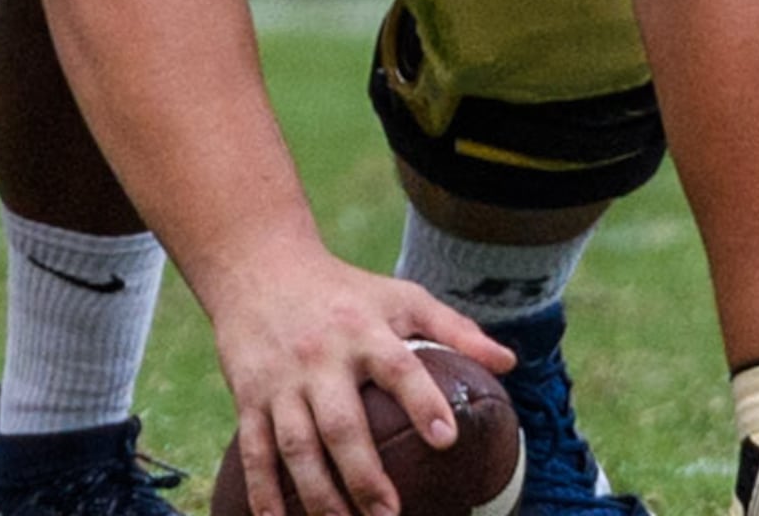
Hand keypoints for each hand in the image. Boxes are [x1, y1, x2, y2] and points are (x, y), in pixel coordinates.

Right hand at [203, 254, 507, 515]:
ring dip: (320, 495)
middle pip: (341, 424)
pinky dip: (263, 492)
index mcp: (363, 330)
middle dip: (364, 476)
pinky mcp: (249, 397)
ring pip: (297, 446)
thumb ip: (454, 329)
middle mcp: (320, 357)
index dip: (422, 401)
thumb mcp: (400, 297)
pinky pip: (255, 451)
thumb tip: (509, 363)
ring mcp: (281, 380)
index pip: (397, 367)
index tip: (446, 439)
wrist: (258, 266)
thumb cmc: (344, 291)